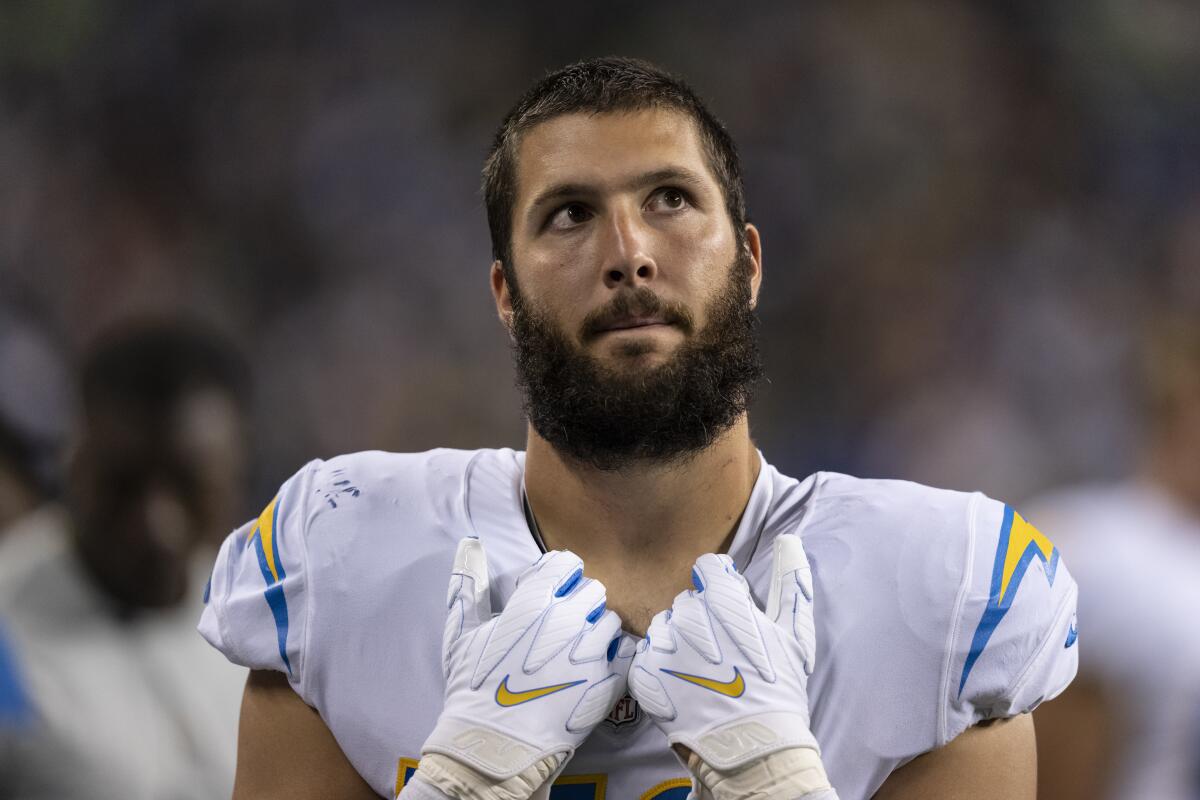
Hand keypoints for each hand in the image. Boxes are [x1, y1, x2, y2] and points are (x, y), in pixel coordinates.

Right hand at [400, 539, 627, 799]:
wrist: (494, 743)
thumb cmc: (473, 686)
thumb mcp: (461, 631)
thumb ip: (468, 582)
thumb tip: (470, 543)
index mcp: (534, 601)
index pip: (568, 563)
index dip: (559, 574)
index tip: (550, 591)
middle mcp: (568, 620)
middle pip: (594, 589)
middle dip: (579, 601)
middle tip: (562, 624)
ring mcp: (591, 652)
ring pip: (611, 620)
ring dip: (596, 630)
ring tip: (576, 650)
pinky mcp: (608, 682)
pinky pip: (625, 654)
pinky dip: (613, 657)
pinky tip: (592, 669)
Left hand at [628, 535, 837, 799]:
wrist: (753, 746)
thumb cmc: (778, 688)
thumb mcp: (793, 633)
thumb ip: (789, 580)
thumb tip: (789, 538)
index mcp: (721, 599)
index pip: (707, 569)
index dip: (720, 589)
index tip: (730, 612)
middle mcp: (686, 616)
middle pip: (687, 600)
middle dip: (702, 618)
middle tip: (721, 651)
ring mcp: (662, 646)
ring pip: (665, 625)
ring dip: (679, 640)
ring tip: (701, 670)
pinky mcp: (644, 674)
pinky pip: (648, 654)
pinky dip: (661, 667)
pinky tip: (683, 684)